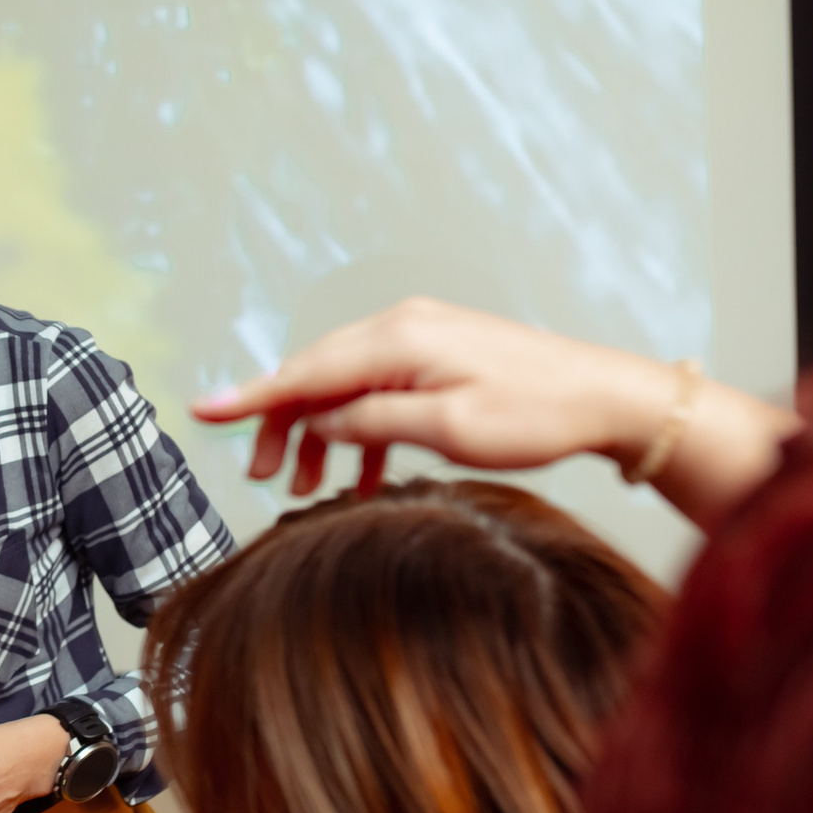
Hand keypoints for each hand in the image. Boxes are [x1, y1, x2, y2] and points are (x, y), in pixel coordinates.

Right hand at [192, 298, 796, 527]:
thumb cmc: (538, 415)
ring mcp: (420, 338)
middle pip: (316, 377)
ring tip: (307, 485)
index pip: (304, 371)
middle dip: (283, 426)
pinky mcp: (438, 356)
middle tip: (264, 478)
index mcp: (399, 340)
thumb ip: (374, 422)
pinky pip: (377, 390)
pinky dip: (360, 430)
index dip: (250, 397)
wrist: (608, 399)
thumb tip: (320, 422)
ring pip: (344, 386)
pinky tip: (358, 475)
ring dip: (321, 434)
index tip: (203, 411)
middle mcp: (402, 327)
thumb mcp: (448, 430)